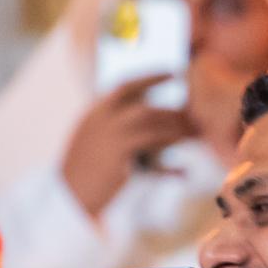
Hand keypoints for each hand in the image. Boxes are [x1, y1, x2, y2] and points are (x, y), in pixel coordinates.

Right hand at [59, 78, 198, 218]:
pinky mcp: (119, 154)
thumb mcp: (97, 143)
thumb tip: (150, 120)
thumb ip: (117, 127)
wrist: (69, 196)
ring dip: (177, 128)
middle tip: (197, 112)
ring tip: (197, 133)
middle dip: (172, 109)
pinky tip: (185, 168)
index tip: (173, 72)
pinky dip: (170, 153)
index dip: (151, 77)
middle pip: (145, 105)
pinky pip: (152, 144)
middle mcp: (102, 118)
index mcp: (95, 112)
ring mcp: (110, 134)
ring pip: (152, 123)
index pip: (125, 85)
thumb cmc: (87, 171)